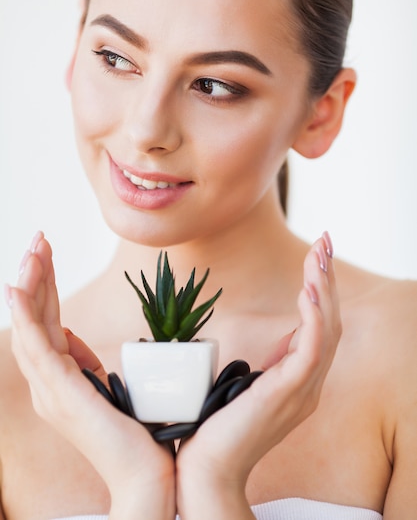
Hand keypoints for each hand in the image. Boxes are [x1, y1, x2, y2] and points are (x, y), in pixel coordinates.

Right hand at [7, 232, 174, 519]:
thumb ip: (84, 360)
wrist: (148, 472)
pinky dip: (24, 315)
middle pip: (35, 317)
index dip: (44, 284)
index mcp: (59, 376)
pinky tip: (17, 287)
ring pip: (31, 325)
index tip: (47, 251)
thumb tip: (71, 335)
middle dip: (35, 274)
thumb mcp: (106, 384)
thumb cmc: (135, 431)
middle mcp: (47, 381)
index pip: (46, 319)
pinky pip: (35, 346)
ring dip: (29, 284)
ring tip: (33, 249)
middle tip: (38, 237)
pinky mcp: (60, 394)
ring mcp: (50, 388)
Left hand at [176, 234, 340, 518]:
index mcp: (298, 377)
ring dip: (324, 288)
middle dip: (327, 277)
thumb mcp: (245, 381)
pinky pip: (313, 348)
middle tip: (324, 241)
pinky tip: (310, 289)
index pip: (320, 324)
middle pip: (330, 319)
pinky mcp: (291, 393)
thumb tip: (265, 339)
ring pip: (327, 328)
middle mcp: (308, 382)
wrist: (204, 467)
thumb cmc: (216, 424)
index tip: (315, 255)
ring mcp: (303, 389)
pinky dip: (315, 316)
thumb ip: (264, 362)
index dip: (321, 288)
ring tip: (319, 255)